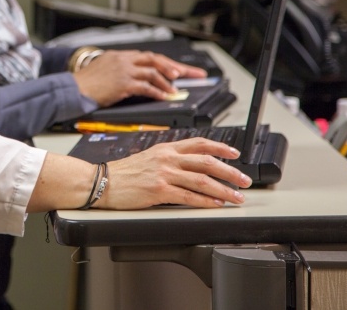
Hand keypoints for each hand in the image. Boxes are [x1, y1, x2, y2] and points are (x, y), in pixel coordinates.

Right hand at [73, 50, 206, 106]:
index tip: (181, 70)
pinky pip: (145, 86)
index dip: (167, 63)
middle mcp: (124, 59)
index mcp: (121, 55)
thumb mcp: (104, 70)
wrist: (72, 89)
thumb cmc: (86, 84)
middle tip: (193, 74)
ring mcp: (123, 70)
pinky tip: (164, 96)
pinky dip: (157, 92)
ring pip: (153, 72)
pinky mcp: (122, 83)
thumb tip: (140, 80)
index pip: (149, 57)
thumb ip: (122, 71)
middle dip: (177, 68)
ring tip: (176, 89)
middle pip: (156, 60)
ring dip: (167, 81)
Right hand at [94, 138, 252, 208]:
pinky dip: (206, 200)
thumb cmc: (123, 172)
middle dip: (230, 171)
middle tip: (244, 179)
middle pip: (206, 161)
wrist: (102, 181)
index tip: (235, 154)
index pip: (199, 143)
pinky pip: (189, 195)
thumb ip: (169, 158)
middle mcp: (167, 158)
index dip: (220, 147)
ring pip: (202, 179)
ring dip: (223, 189)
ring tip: (236, 196)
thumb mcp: (148, 157)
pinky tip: (215, 204)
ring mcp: (164, 173)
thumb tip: (190, 166)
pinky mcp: (159, 190)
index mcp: (166, 148)